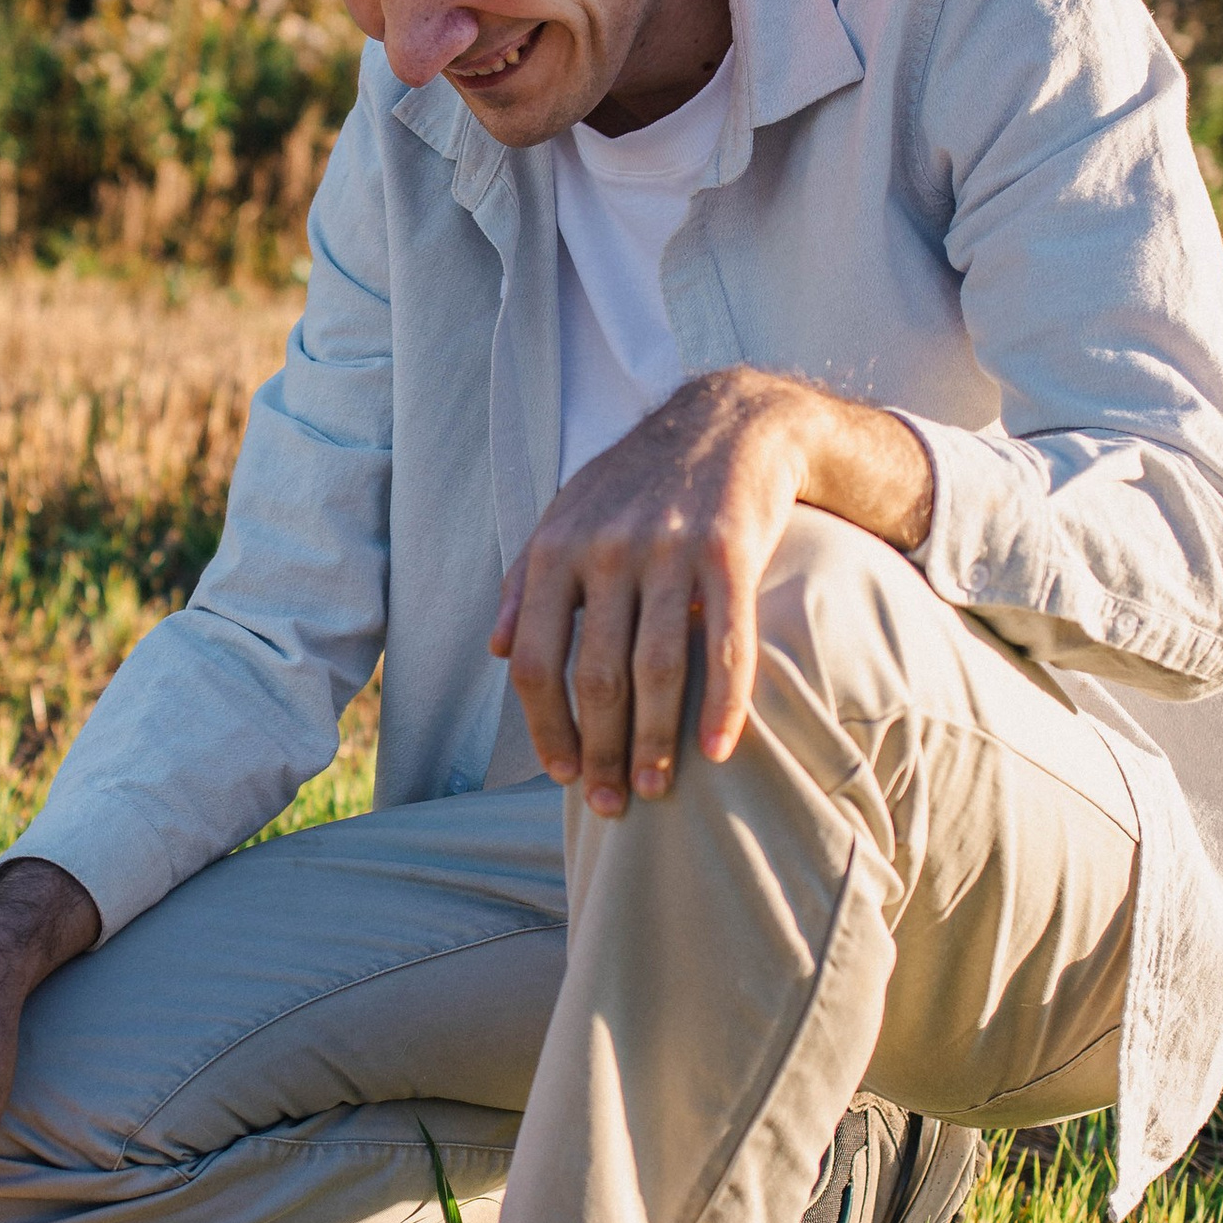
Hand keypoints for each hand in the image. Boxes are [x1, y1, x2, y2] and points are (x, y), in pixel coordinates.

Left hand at [490, 371, 934, 816]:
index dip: (543, 727)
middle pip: (592, 677)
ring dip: (655, 742)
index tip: (560, 774)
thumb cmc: (637, 481)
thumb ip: (525, 580)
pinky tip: (717, 751)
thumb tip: (492, 649)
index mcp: (555, 549)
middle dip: (599, 752)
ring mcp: (670, 550)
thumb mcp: (567, 514)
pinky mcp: (731, 550)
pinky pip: (727, 642)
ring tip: (658, 790)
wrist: (728, 419)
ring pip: (655, 669)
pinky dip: (722, 704)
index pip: (532, 661)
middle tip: (610, 804)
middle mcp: (606, 550)